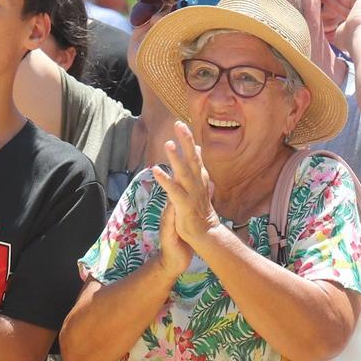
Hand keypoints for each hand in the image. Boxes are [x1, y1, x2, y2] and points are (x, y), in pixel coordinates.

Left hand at [150, 123, 218, 258]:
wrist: (205, 235)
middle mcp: (197, 184)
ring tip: (168, 143)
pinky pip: (174, 191)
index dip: (189, 141)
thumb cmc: (200, 212)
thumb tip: (198, 153)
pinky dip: (165, 180)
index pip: (195, 157)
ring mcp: (192, 194)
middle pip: (192, 159)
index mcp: (200, 180)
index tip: (182, 125)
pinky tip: (156, 170)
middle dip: (186, 141)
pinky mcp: (184, 205)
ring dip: (176, 157)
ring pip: (184, 172)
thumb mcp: (201, 189)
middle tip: (179, 124)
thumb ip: (199, 171)